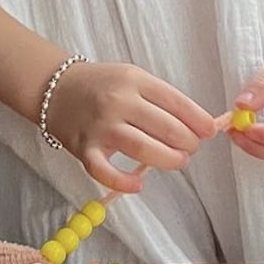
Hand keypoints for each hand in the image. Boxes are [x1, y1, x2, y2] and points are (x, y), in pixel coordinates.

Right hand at [45, 62, 218, 192]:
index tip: (209, 132)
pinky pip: (105, 172)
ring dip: (169, 160)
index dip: (199, 121)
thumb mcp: (132, 79)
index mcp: (134, 80)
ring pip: (144, 149)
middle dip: (187, 143)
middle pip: (166, 128)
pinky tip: (138, 184)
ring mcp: (100, 126)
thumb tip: (198, 125)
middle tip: (190, 149)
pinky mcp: (84, 149)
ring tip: (177, 161)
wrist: (54, 89)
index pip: (177, 103)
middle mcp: (118, 101)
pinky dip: (123, 182)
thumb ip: (160, 99)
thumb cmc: (101, 86)